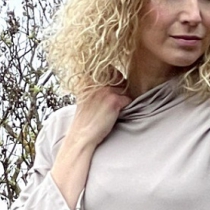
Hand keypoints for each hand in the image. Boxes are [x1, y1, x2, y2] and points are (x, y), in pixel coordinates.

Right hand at [50, 85, 131, 209]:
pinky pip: (129, 99)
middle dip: (121, 88)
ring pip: (125, 89)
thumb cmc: (84, 123)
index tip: (114, 89)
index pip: (109, 71)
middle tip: (115, 103)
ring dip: (124, 99)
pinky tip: (117, 116)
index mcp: (88, 80)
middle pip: (119, 78)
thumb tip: (112, 86)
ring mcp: (106, 91)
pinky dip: (126, 108)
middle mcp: (97, 82)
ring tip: (115, 111)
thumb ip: (95, 90)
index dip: (114, 80)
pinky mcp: (114, 101)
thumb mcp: (85, 100)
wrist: (81, 138)